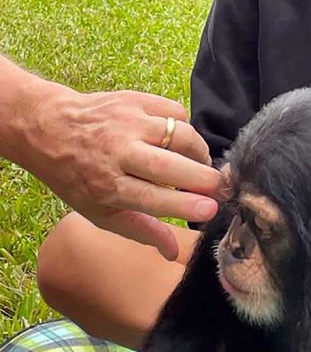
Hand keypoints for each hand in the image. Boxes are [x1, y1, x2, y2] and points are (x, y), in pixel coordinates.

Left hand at [17, 80, 222, 259]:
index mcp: (106, 186)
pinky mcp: (134, 99)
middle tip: (220, 186)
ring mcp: (126, 121)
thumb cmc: (77, 177)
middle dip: (202, 178)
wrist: (48, 127)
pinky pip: (175, 111)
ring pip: (179, 134)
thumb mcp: (99, 212)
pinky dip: (184, 127)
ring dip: (199, 151)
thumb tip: (173, 252)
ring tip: (200, 164)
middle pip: (170, 166)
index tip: (211, 209)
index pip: (153, 198)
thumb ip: (140, 230)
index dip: (185, 204)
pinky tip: (179, 141)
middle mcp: (117, 152)